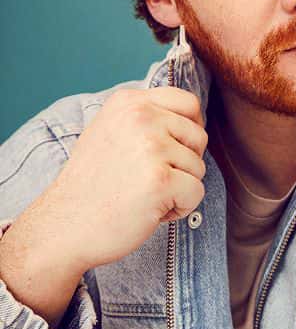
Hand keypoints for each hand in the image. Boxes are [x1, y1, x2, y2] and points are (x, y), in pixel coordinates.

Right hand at [46, 86, 207, 271]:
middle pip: (198, 136)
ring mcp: (151, 147)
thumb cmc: (91, 185)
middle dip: (184, 163)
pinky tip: (150, 211)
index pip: (188, 103)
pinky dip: (180, 208)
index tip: (171, 151)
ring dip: (179, 188)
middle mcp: (141, 116)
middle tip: (150, 179)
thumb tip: (189, 119)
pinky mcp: (161, 180)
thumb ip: (145, 118)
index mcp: (130, 102)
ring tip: (143, 195)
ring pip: (199, 167)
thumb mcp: (109, 131)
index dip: (189, 130)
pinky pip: (196, 192)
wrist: (65, 226)